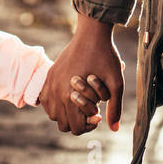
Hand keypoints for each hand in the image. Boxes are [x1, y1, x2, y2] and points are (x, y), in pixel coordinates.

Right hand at [38, 14, 124, 134]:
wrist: (92, 34)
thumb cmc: (106, 58)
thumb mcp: (116, 84)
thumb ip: (115, 108)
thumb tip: (114, 130)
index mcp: (71, 96)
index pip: (76, 128)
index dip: (89, 125)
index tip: (98, 114)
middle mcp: (56, 92)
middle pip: (63, 125)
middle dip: (78, 121)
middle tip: (91, 109)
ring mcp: (50, 83)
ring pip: (53, 115)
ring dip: (66, 113)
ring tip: (80, 103)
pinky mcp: (48, 76)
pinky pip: (46, 100)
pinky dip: (56, 103)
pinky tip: (69, 96)